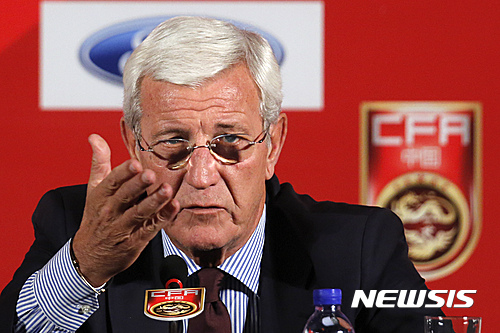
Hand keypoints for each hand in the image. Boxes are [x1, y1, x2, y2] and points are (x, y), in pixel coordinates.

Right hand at [72, 134, 178, 286]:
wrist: (89, 256)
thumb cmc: (96, 216)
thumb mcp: (93, 189)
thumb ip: (99, 162)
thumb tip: (95, 137)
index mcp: (101, 196)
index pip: (112, 182)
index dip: (123, 172)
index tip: (134, 163)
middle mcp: (111, 211)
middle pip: (125, 196)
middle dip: (138, 185)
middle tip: (151, 174)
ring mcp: (123, 227)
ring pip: (140, 213)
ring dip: (154, 201)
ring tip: (167, 190)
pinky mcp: (136, 240)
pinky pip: (151, 228)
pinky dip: (163, 218)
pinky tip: (174, 207)